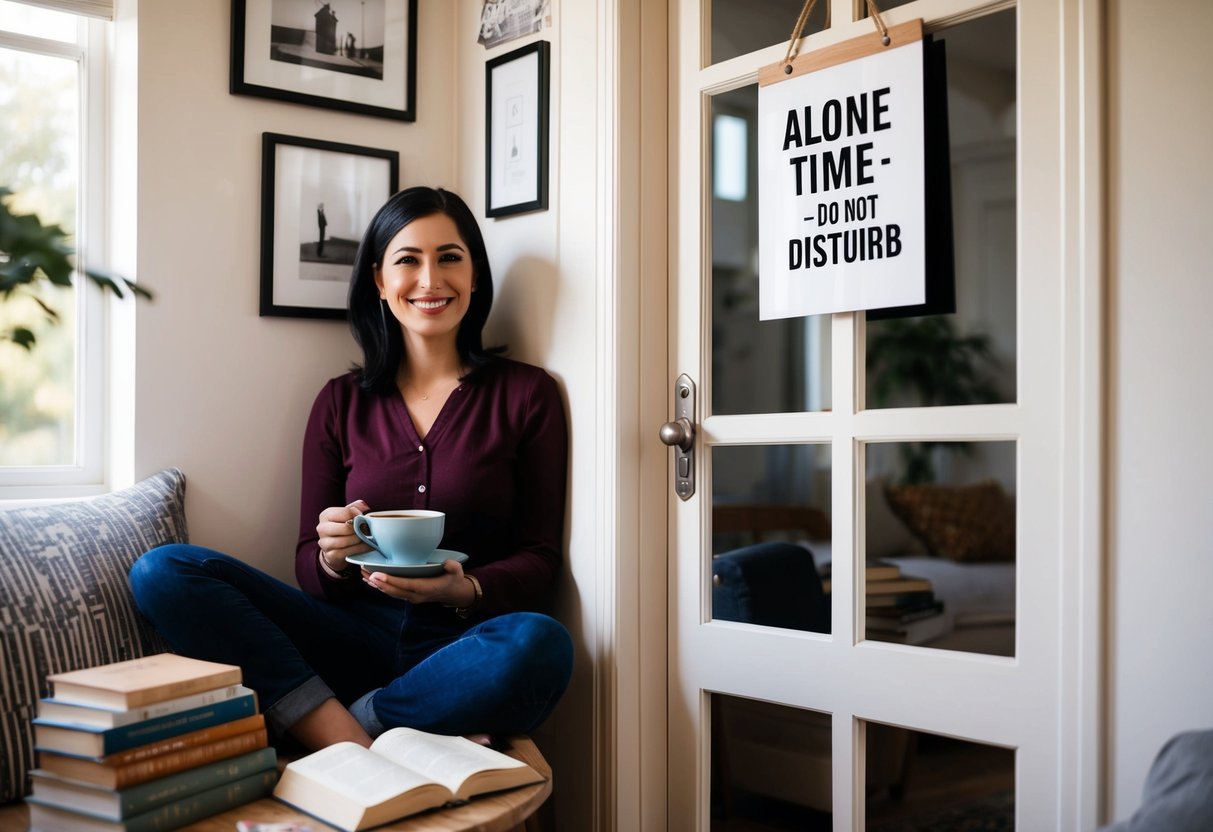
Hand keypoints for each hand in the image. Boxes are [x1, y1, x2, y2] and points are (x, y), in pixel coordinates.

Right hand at [316, 500, 370, 569]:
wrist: (334, 548)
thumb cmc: (342, 528)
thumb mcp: (347, 515)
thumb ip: (355, 508)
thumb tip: (365, 506)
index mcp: (326, 515)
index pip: (346, 512)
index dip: (359, 516)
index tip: (364, 519)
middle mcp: (322, 528)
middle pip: (346, 528)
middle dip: (359, 530)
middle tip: (368, 530)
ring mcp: (324, 542)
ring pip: (346, 541)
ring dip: (359, 540)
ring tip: (368, 538)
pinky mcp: (330, 555)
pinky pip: (346, 552)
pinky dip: (359, 549)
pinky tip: (367, 546)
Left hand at [362, 558, 476, 607]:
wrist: (454, 594)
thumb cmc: (453, 580)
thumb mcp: (457, 572)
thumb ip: (453, 567)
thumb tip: (447, 563)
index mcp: (426, 588)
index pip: (405, 585)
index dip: (390, 580)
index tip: (377, 575)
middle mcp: (416, 595)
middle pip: (394, 590)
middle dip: (378, 582)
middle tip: (365, 572)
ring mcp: (411, 597)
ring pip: (391, 592)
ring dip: (377, 585)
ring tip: (364, 575)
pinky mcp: (408, 596)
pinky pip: (392, 592)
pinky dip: (381, 587)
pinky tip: (371, 581)